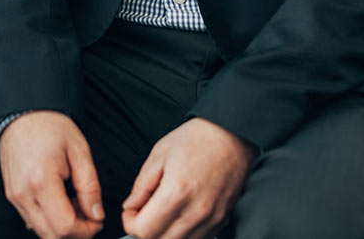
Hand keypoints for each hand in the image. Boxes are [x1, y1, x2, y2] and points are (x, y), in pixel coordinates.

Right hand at [0, 110, 104, 238]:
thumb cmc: (50, 126)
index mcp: (41, 181)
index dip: (85, 230)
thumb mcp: (80, 152)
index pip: (64, 227)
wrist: (23, 112)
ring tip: (75, 203)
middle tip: (89, 215)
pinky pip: (31, 219)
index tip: (97, 220)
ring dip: (62, 226)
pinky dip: (49, 219)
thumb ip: (90, 187)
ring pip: (41, 231)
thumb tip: (96, 214)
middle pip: (51, 235)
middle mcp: (23, 193)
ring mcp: (15, 196)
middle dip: (75, 232)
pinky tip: (60, 201)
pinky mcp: (12, 195)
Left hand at [121, 118, 253, 238]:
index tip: (130, 212)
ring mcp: (211, 219)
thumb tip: (131, 205)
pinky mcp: (221, 220)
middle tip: (142, 212)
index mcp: (176, 192)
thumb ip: (142, 185)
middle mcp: (196, 211)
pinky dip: (183, 233)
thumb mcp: (159, 154)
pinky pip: (197, 238)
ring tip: (161, 211)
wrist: (232, 135)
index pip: (144, 231)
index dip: (130, 223)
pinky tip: (179, 214)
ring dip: (164, 233)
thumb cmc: (198, 139)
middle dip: (145, 230)